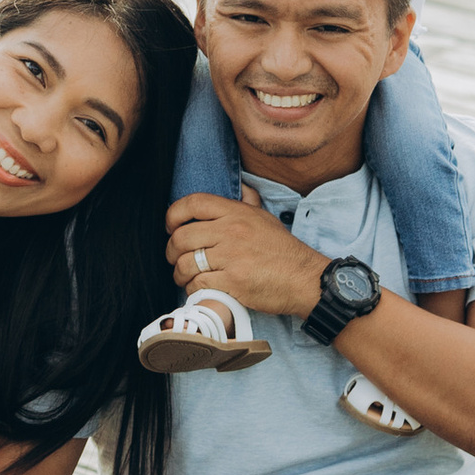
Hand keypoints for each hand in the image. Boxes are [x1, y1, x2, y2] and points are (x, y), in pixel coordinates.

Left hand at [164, 180, 327, 318]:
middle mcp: (231, 231)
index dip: (173, 215)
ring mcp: (231, 257)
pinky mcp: (232, 282)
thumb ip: (248, 202)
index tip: (171, 227)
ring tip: (184, 277)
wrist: (304, 278)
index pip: (193, 203)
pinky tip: (199, 288)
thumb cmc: (283, 250)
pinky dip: (193, 288)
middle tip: (175, 258)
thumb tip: (241, 185)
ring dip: (179, 273)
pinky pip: (198, 284)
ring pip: (185, 263)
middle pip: (182, 237)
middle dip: (171, 251)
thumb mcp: (265, 217)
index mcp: (237, 213)